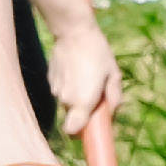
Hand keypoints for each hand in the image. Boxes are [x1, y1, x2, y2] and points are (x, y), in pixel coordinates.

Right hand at [44, 16, 124, 132]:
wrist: (73, 31)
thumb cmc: (97, 52)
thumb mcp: (114, 74)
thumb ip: (114, 97)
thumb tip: (112, 111)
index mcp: (83, 102)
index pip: (72, 132)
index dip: (81, 133)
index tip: (91, 126)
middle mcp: (66, 100)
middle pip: (73, 116)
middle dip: (84, 110)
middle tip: (96, 93)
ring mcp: (56, 90)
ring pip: (66, 102)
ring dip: (76, 96)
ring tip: (86, 75)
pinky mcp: (50, 79)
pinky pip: (61, 89)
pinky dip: (68, 85)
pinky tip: (75, 68)